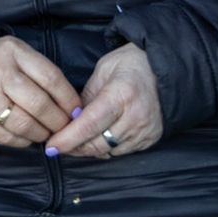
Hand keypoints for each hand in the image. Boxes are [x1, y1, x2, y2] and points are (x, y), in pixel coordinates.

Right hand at [0, 36, 83, 146]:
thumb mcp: (20, 55)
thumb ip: (43, 75)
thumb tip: (72, 108)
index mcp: (13, 52)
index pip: (50, 78)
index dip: (68, 99)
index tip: (77, 112)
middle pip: (38, 104)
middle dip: (57, 121)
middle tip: (64, 128)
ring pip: (23, 123)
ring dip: (41, 133)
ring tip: (46, 133)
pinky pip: (5, 136)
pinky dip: (22, 141)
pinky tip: (27, 137)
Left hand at [46, 43, 162, 158]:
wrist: (166, 69)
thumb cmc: (131, 64)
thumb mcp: (103, 71)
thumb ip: (86, 96)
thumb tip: (69, 120)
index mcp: (121, 95)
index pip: (89, 124)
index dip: (67, 139)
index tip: (50, 146)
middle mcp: (135, 117)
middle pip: (97, 143)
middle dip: (74, 147)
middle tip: (58, 144)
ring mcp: (145, 131)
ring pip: (108, 152)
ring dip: (89, 149)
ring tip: (76, 140)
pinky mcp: (151, 140)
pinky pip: (121, 152)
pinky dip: (106, 148)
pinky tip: (98, 138)